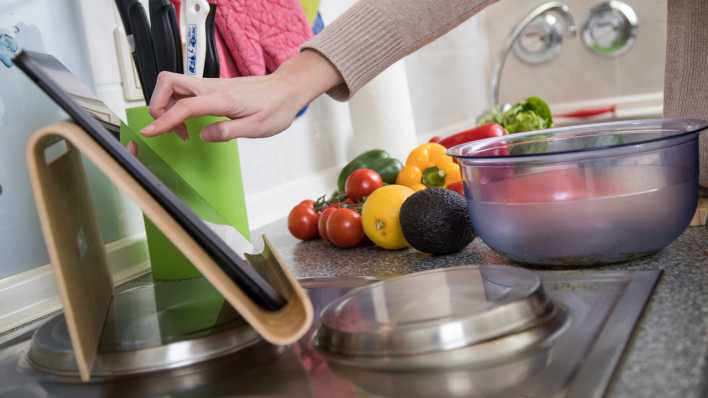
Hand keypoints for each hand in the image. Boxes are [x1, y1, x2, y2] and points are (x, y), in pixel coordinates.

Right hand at [141, 50, 342, 141]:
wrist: (287, 89)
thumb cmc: (275, 108)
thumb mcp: (256, 127)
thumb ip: (228, 131)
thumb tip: (203, 135)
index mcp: (222, 98)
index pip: (184, 106)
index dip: (164, 120)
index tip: (149, 132)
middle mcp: (212, 87)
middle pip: (168, 82)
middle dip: (158, 104)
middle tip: (168, 129)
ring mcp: (211, 85)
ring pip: (174, 85)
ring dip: (167, 106)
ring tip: (181, 131)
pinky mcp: (212, 87)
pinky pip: (185, 91)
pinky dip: (178, 105)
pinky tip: (190, 123)